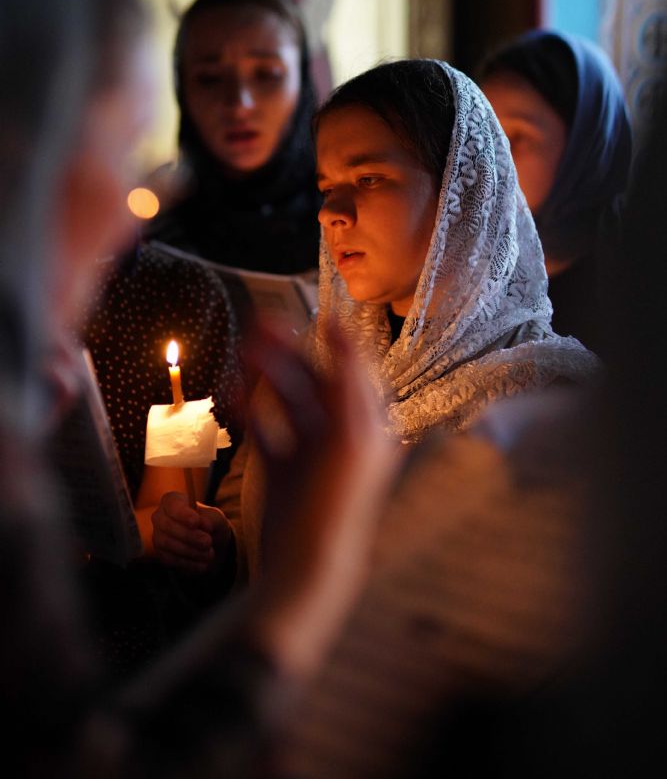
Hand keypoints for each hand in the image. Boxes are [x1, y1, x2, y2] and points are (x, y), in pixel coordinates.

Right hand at [151, 492, 232, 574]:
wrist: (209, 544)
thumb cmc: (210, 524)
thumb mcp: (215, 517)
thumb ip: (210, 518)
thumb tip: (202, 524)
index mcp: (173, 500)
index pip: (172, 504)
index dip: (182, 513)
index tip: (195, 522)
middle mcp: (161, 516)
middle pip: (168, 525)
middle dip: (189, 535)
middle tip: (207, 542)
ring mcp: (158, 535)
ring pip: (168, 543)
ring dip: (190, 551)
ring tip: (210, 554)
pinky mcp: (161, 553)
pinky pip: (170, 559)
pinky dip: (188, 563)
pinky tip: (202, 564)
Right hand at [244, 322, 396, 676]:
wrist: (308, 571)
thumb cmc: (335, 507)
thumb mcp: (350, 440)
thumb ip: (349, 388)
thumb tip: (347, 339)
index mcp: (365, 430)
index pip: (355, 375)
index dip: (341, 344)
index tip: (325, 316)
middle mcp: (340, 439)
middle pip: (315, 383)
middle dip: (288, 353)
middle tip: (260, 323)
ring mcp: (309, 456)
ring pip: (287, 403)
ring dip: (266, 376)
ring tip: (242, 349)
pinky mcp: (283, 473)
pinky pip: (267, 432)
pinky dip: (250, 411)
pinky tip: (232, 393)